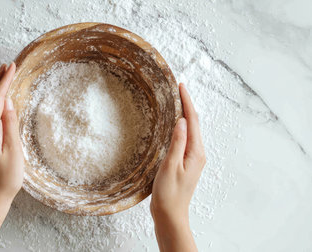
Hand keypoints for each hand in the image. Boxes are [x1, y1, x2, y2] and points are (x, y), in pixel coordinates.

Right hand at [150, 83, 205, 251]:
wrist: (170, 214)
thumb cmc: (169, 193)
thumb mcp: (170, 166)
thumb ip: (177, 143)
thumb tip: (181, 121)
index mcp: (196, 152)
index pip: (192, 121)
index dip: (187, 102)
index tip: (181, 86)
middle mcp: (197, 153)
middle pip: (194, 123)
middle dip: (187, 104)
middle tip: (178, 88)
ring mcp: (192, 158)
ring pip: (190, 130)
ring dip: (184, 114)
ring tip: (176, 100)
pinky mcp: (185, 162)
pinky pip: (185, 138)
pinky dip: (180, 127)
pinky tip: (173, 124)